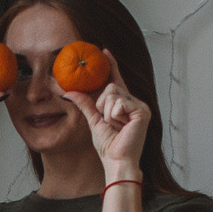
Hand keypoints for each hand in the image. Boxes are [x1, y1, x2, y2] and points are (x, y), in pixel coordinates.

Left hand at [56, 49, 151, 175]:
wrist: (117, 161)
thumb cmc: (109, 146)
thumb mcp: (93, 121)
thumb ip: (85, 104)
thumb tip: (69, 91)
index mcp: (124, 104)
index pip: (116, 80)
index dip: (111, 65)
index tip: (103, 50)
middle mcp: (134, 102)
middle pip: (111, 86)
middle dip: (103, 105)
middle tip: (110, 123)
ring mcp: (140, 106)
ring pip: (113, 94)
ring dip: (108, 113)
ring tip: (116, 126)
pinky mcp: (142, 110)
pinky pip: (118, 102)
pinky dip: (114, 116)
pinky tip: (122, 126)